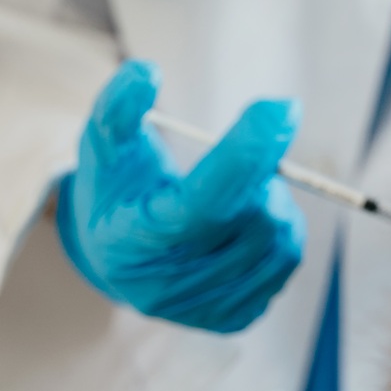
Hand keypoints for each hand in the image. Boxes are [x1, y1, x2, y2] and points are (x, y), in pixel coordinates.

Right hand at [56, 60, 307, 333]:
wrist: (115, 255)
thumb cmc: (116, 189)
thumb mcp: (104, 145)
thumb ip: (118, 108)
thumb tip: (145, 72)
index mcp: (130, 241)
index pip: (202, 201)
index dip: (246, 153)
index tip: (281, 108)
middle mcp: (164, 285)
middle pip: (249, 220)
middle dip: (261, 171)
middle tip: (250, 148)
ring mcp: (201, 308)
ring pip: (277, 240)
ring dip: (272, 198)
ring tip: (242, 187)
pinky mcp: (232, 318)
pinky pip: (285, 265)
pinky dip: (280, 230)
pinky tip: (250, 218)